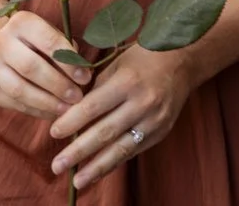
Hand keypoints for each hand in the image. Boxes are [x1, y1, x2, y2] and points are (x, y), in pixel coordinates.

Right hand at [0, 10, 90, 119]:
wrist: (3, 47)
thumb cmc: (38, 40)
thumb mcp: (53, 35)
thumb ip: (67, 50)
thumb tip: (82, 75)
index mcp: (22, 22)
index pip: (49, 42)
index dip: (68, 63)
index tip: (85, 78)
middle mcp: (1, 42)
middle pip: (30, 67)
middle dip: (57, 85)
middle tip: (77, 97)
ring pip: (18, 89)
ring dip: (46, 102)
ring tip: (66, 108)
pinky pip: (13, 103)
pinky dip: (35, 110)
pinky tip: (51, 112)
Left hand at [49, 45, 193, 190]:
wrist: (185, 61)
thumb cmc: (145, 57)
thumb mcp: (118, 64)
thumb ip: (96, 89)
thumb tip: (71, 114)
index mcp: (128, 81)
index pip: (94, 106)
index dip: (72, 121)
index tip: (53, 134)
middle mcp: (143, 102)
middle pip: (105, 131)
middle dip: (79, 151)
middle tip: (57, 166)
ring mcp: (155, 119)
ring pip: (121, 148)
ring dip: (97, 167)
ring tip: (77, 181)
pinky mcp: (162, 131)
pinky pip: (134, 150)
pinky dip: (115, 162)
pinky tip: (98, 172)